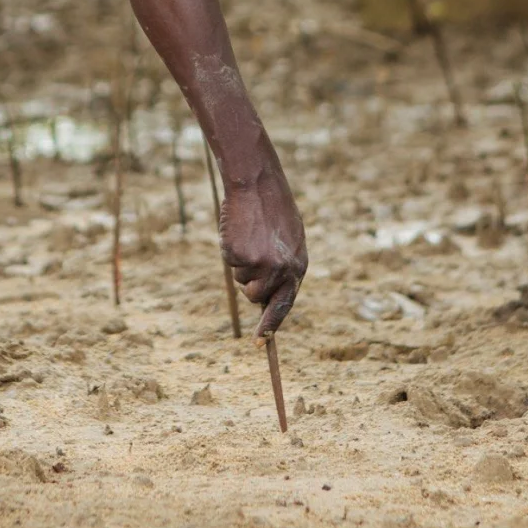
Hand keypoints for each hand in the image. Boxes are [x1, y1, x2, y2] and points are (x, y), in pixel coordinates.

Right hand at [219, 162, 307, 335]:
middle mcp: (281, 271)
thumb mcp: (289, 240)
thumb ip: (284, 267)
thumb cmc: (274, 209)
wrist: (257, 185)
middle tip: (251, 257)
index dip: (270, 325)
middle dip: (250, 285)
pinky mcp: (239, 256)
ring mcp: (260, 265)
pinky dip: (230, 248)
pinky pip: (229, 262)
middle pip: (256, 297)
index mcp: (298, 267)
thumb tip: (270, 295)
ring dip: (241, 263)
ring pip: (242, 280)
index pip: (284, 305)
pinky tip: (240, 230)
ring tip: (250, 235)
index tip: (259, 343)